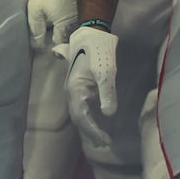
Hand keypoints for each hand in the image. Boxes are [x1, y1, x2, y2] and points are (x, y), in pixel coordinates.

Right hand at [56, 24, 118, 149]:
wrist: (91, 34)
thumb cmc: (99, 52)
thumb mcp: (106, 72)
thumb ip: (107, 94)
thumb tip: (108, 115)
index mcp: (75, 90)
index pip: (82, 117)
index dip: (93, 131)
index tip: (106, 141)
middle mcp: (70, 91)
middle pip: (78, 117)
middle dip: (90, 132)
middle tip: (105, 144)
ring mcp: (73, 88)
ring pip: (78, 112)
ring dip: (87, 126)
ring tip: (100, 137)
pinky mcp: (78, 84)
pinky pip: (80, 105)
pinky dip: (86, 116)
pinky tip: (94, 121)